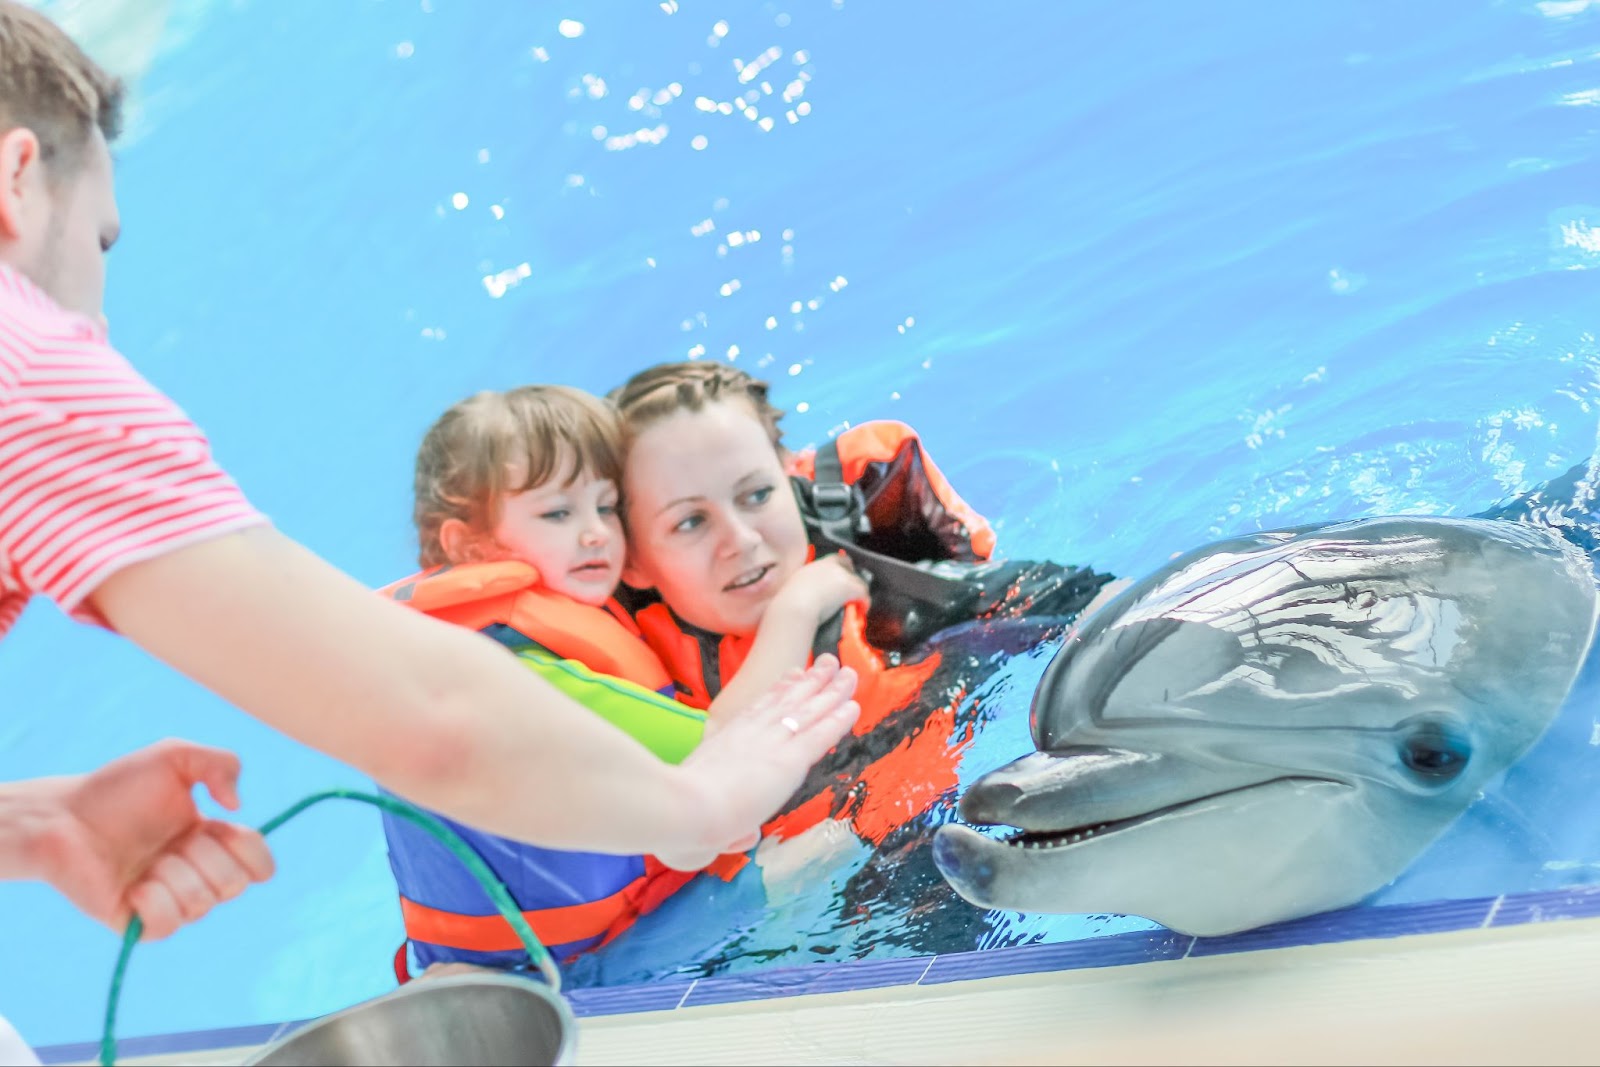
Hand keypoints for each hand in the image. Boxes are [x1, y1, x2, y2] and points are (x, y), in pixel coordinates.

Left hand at [23, 739, 274, 939]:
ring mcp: (170, 901)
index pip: (260, 866)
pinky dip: (155, 902)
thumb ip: (222, 763)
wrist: (62, 818)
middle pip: (236, 884)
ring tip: (146, 860)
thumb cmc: (116, 788)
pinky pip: (169, 925)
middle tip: (172, 839)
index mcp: (212, 841)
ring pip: (202, 904)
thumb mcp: (176, 756)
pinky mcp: (139, 924)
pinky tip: (134, 886)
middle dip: (205, 856)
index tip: (220, 825)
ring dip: (174, 874)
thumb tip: (237, 809)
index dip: (251, 850)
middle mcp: (196, 874)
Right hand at [663, 655, 858, 869]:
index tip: (794, 675)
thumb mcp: (703, 820)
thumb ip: (729, 831)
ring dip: (831, 692)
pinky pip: (819, 735)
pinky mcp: (787, 761)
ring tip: (848, 673)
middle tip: (827, 662)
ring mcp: (769, 745)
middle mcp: (749, 737)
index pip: (758, 712)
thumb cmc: (677, 819)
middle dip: (810, 682)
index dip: (779, 692)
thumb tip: (744, 838)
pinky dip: (838, 720)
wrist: (679, 809)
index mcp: (725, 744)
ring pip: (807, 712)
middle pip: (787, 703)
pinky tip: (853, 706)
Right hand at [776, 553, 869, 625]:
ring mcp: (842, 576)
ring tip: (856, 604)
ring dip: (858, 592)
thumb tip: (803, 593)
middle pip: (848, 567)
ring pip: (858, 581)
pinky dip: (864, 603)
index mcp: (815, 565)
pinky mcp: (851, 588)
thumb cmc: (789, 600)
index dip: (841, 567)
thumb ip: (803, 584)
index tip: (841, 575)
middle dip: (851, 577)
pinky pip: (864, 595)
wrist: (796, 605)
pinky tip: (861, 610)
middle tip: (850, 591)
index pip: (834, 559)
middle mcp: (830, 566)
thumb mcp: (794, 585)